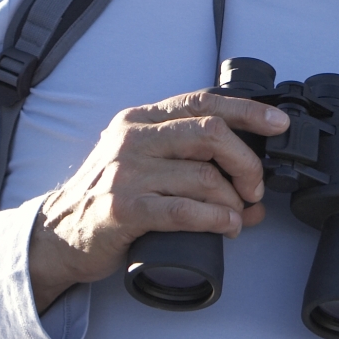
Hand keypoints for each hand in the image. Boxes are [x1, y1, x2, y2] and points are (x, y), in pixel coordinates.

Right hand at [26, 92, 288, 311]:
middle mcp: (133, 139)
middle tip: (256, 188)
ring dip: (233, 200)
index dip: (248, 111)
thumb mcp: (145, 164)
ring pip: (202, 175)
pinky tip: (225, 226)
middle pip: (211, 133)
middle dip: (246, 162)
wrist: (59, 235)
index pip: (204, 102)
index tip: (279, 125)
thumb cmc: (110, 198)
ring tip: (239, 216)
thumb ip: (192, 164)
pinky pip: (184, 209)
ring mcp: (126, 172)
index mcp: (142, 120)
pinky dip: (215, 219)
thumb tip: (255, 193)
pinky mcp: (123, 208)